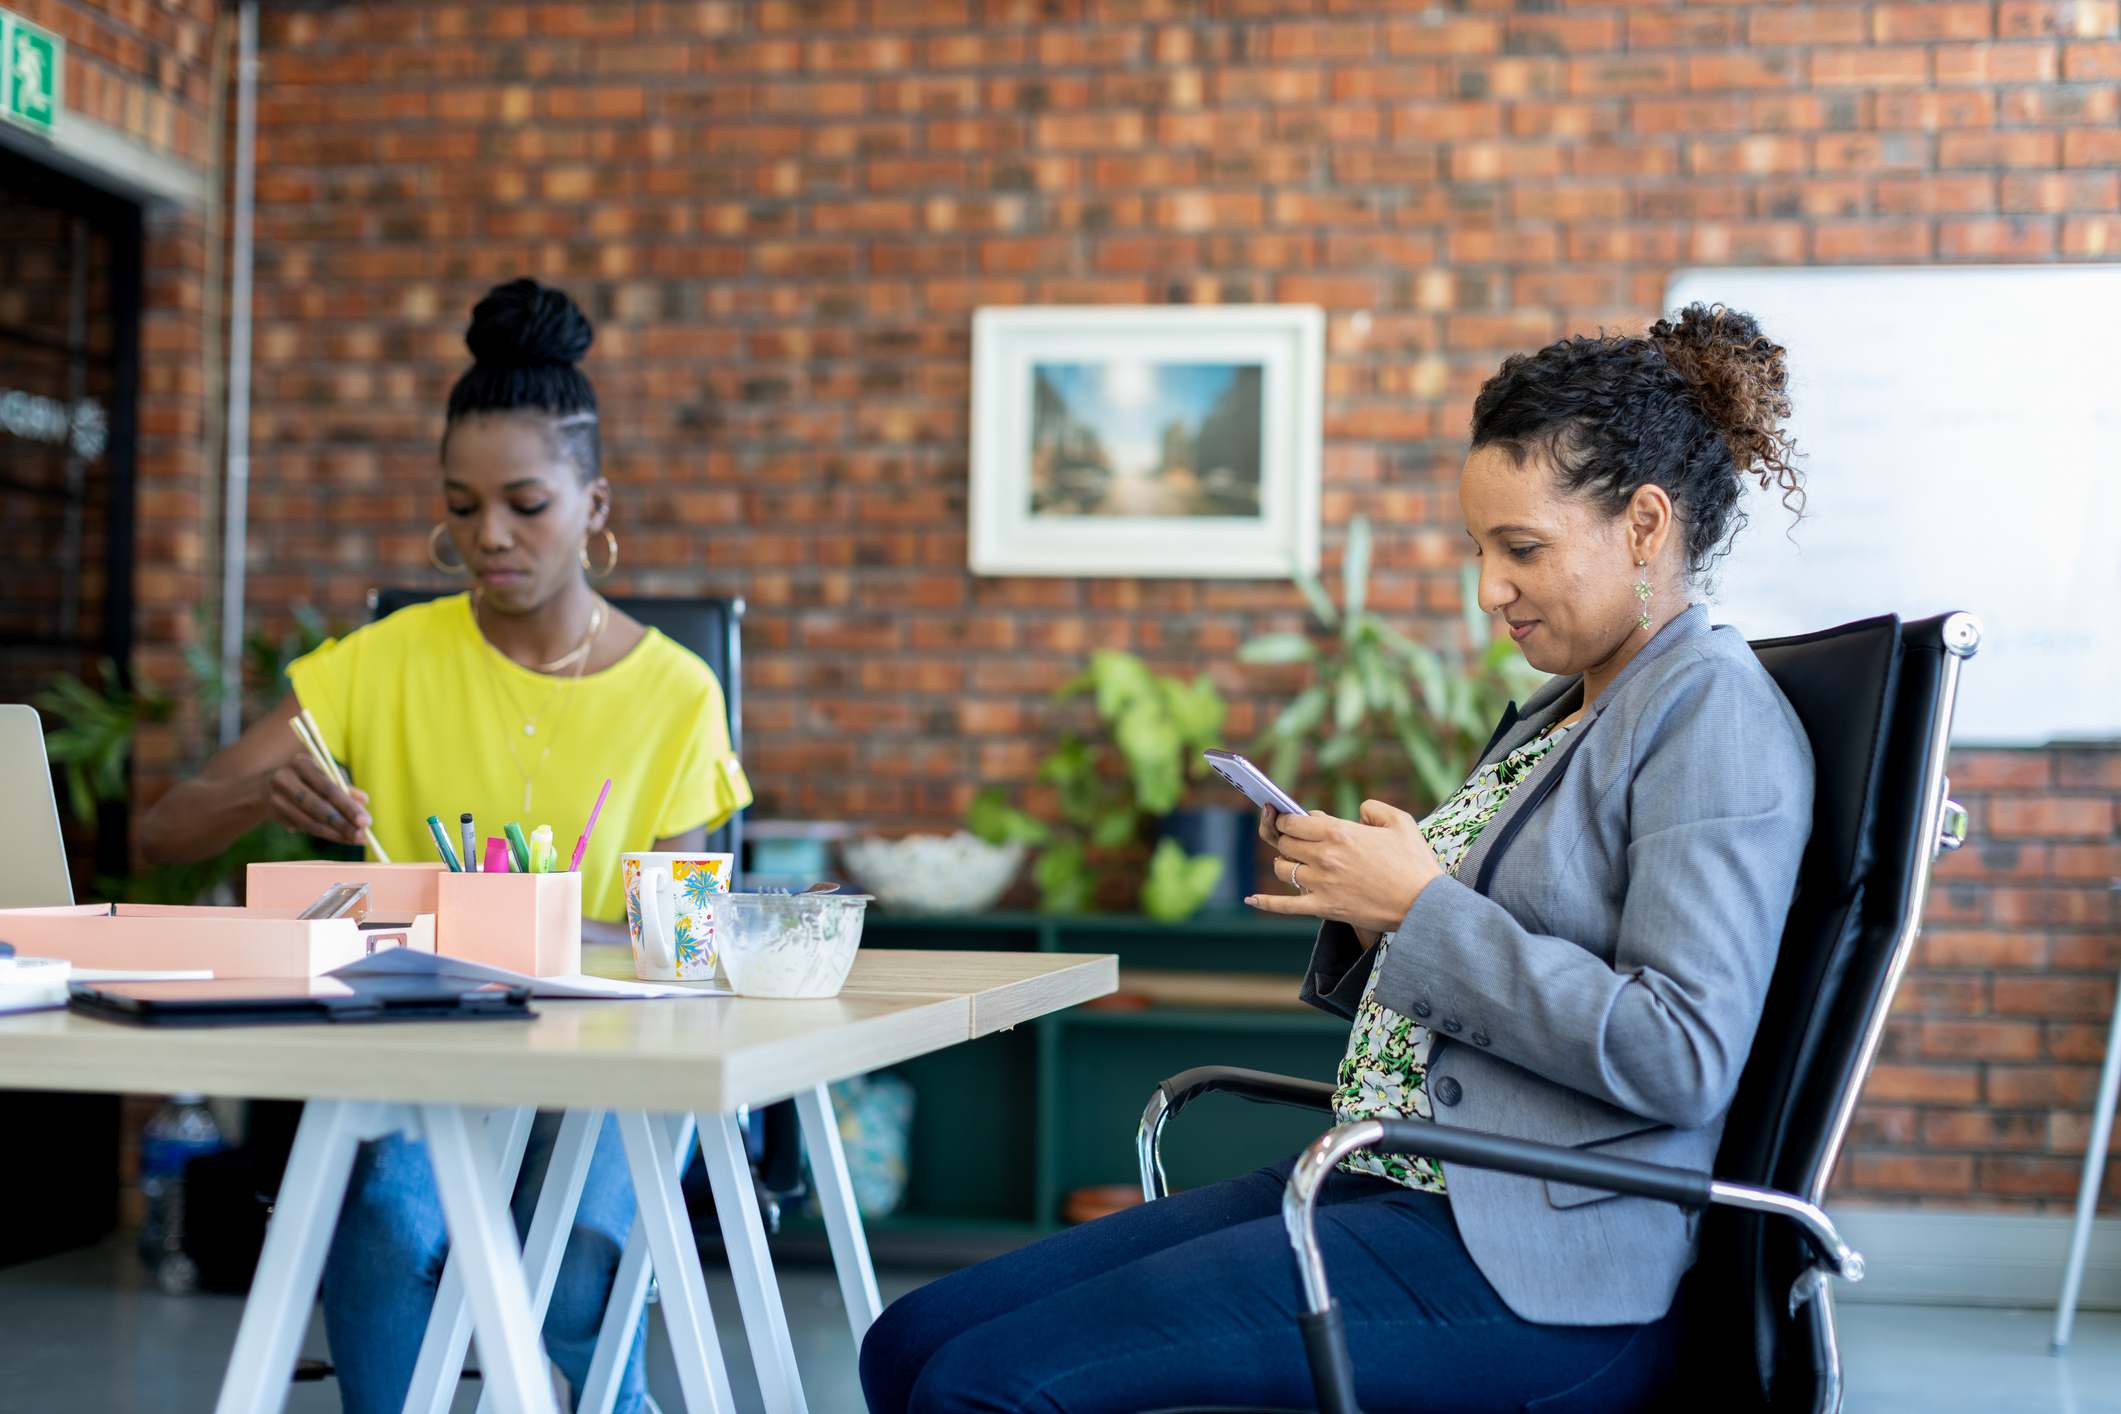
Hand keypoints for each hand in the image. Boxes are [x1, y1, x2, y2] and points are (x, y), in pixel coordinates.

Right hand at [265, 752, 369, 845]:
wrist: (270, 783)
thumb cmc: (310, 777)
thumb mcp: (327, 775)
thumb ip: (346, 787)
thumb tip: (364, 800)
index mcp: (301, 763)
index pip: (328, 788)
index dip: (348, 806)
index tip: (366, 821)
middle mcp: (284, 780)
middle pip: (317, 806)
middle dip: (342, 824)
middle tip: (361, 836)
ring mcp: (276, 799)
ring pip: (309, 822)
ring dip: (334, 834)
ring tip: (354, 839)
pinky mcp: (275, 815)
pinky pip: (303, 828)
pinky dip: (324, 834)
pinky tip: (340, 837)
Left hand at [1246, 799, 1444, 935]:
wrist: (1423, 905)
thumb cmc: (1414, 863)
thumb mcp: (1400, 822)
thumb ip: (1373, 808)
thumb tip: (1357, 813)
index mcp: (1339, 832)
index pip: (1294, 821)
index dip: (1288, 819)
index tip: (1290, 820)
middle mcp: (1324, 856)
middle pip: (1285, 843)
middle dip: (1286, 839)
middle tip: (1295, 840)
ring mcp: (1321, 884)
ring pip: (1283, 870)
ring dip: (1285, 864)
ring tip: (1295, 863)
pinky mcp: (1324, 908)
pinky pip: (1285, 906)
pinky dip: (1265, 902)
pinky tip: (1250, 899)